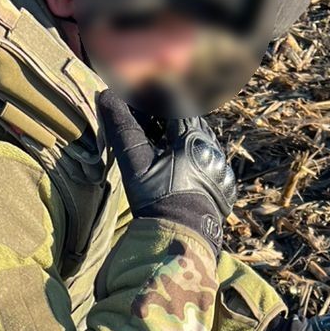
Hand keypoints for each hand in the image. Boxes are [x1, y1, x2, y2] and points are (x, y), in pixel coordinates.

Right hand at [98, 93, 235, 256]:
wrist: (184, 237)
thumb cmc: (158, 199)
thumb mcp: (135, 164)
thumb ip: (122, 128)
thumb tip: (107, 95)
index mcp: (192, 136)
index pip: (173, 101)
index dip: (152, 94)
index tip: (135, 93)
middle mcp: (210, 145)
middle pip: (187, 118)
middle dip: (165, 113)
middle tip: (143, 116)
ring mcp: (219, 164)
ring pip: (198, 137)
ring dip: (178, 133)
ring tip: (157, 140)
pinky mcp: (223, 181)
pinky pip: (205, 156)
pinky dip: (189, 152)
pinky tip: (175, 162)